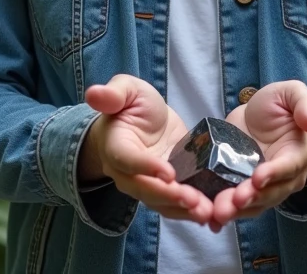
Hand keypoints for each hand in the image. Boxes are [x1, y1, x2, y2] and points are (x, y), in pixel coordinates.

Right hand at [81, 74, 213, 223]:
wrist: (142, 123)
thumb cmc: (132, 106)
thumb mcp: (128, 90)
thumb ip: (114, 93)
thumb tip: (93, 93)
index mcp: (116, 147)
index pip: (128, 160)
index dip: (146, 167)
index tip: (168, 173)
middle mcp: (127, 173)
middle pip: (145, 189)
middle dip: (169, 196)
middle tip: (193, 200)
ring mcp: (147, 185)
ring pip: (162, 203)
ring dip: (183, 210)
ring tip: (205, 212)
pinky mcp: (167, 189)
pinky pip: (176, 205)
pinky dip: (193, 212)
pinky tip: (213, 216)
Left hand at [209, 80, 306, 229]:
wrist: (260, 118)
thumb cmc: (280, 107)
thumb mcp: (291, 94)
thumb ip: (304, 103)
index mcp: (298, 153)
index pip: (289, 166)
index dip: (274, 173)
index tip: (258, 178)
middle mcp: (283, 177)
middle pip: (270, 192)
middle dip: (252, 198)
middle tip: (234, 201)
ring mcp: (263, 186)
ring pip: (253, 204)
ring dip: (236, 210)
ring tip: (218, 212)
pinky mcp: (243, 189)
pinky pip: (236, 205)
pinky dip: (225, 213)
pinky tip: (210, 220)